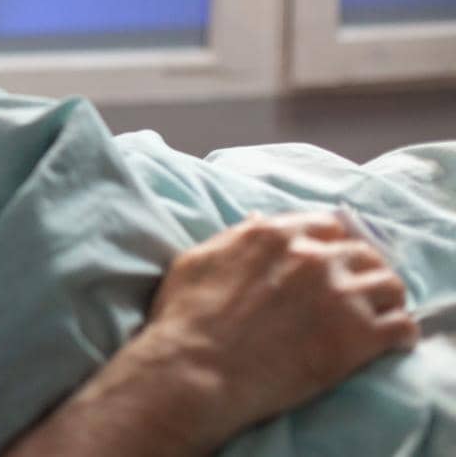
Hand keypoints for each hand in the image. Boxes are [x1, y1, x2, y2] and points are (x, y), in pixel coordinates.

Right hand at [143, 212, 418, 446]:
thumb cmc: (186, 317)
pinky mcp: (359, 336)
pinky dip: (400, 333)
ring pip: (391, 284)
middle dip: (362, 269)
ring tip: (376, 315)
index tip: (332, 260)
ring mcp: (340, 295)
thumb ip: (235, 237)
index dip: (332, 243)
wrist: (197, 369)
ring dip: (384, 298)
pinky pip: (402, 326)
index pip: (328, 225)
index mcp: (275, 234)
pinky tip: (388, 342)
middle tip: (356, 290)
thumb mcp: (198, 260)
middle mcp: (314, 256)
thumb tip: (258, 220)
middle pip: (364, 252)